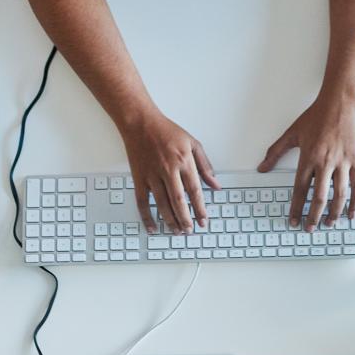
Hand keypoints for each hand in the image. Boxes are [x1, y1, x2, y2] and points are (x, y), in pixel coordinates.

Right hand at [120, 108, 217, 232]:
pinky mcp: (139, 179)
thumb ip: (205, 166)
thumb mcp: (192, 143)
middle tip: (190, 231)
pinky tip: (153, 227)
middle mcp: (168, 170)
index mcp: (183, 161)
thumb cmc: (167, 131)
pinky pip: (142, 202)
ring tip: (177, 232)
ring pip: (162, 204)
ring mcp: (152, 175)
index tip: (204, 221)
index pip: (195, 191)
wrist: (140, 123)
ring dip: (170, 221)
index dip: (200, 209)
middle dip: (185, 219)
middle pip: (178, 201)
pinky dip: (147, 217)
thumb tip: (215, 185)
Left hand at [258, 94, 354, 230]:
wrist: (340, 103)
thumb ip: (275, 152)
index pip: (299, 190)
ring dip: (334, 213)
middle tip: (310, 229)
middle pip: (319, 197)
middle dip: (313, 216)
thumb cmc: (317, 116)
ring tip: (329, 224)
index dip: (296, 208)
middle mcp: (325, 163)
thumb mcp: (292, 133)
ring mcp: (343, 163)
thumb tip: (262, 167)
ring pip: (339, 195)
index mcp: (308, 158)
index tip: (293, 221)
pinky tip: (351, 213)